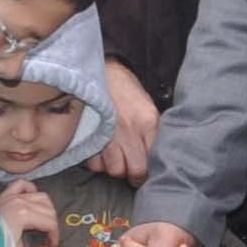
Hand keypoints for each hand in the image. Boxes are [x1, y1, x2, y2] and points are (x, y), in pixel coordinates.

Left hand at [0, 180, 60, 246]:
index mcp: (24, 216)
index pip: (51, 223)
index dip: (54, 237)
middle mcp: (20, 202)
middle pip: (49, 210)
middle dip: (52, 225)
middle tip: (48, 239)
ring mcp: (12, 196)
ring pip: (41, 196)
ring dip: (47, 209)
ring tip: (43, 223)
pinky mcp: (5, 195)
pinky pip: (23, 185)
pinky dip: (31, 190)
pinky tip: (33, 200)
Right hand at [89, 60, 160, 181]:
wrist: (103, 72)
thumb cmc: (128, 92)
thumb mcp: (149, 109)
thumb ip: (153, 134)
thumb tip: (156, 161)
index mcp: (148, 122)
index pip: (153, 161)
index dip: (149, 172)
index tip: (145, 172)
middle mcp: (129, 130)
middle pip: (134, 171)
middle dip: (132, 174)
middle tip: (130, 169)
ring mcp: (108, 133)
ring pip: (113, 170)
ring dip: (114, 168)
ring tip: (116, 158)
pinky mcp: (91, 135)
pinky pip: (95, 162)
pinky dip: (98, 162)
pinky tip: (102, 151)